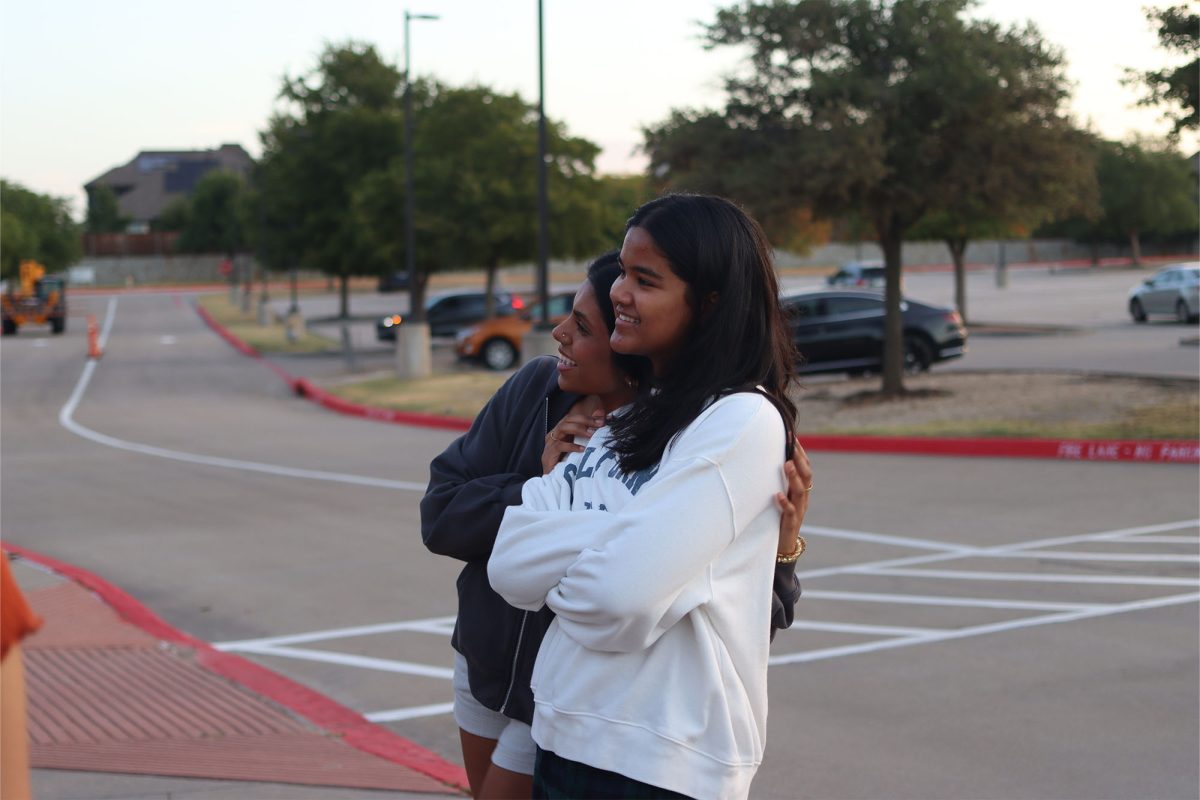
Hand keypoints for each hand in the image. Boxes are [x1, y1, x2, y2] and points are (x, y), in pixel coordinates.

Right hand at [541, 396, 605, 473]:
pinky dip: (571, 446)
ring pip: (562, 428)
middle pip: (567, 420)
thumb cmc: (567, 464)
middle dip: (585, 421)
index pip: (572, 417)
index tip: (602, 421)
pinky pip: (559, 446)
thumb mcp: (580, 445)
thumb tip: (601, 413)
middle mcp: (553, 435)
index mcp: (560, 432)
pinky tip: (582, 450)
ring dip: (578, 429)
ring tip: (591, 434)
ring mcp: (549, 444)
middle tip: (599, 425)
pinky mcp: (548, 455)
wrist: (554, 483)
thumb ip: (589, 430)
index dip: (587, 417)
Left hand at [775, 438, 812, 555]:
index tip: (792, 437)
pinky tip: (777, 495)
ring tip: (787, 464)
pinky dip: (785, 503)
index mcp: (801, 490)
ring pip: (800, 492)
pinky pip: (790, 513)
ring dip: (793, 477)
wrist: (784, 545)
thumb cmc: (779, 517)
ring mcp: (799, 511)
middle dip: (800, 459)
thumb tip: (769, 460)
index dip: (801, 453)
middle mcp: (802, 499)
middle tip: (791, 445)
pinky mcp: (791, 524)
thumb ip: (778, 481)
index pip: (805, 468)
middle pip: (806, 476)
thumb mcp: (782, 496)